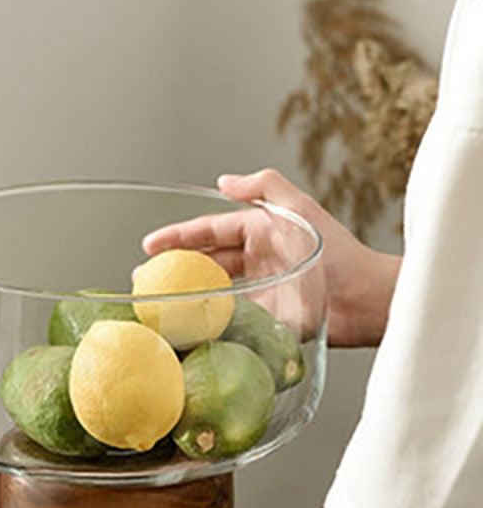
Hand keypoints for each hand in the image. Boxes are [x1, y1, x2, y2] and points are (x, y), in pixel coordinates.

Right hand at [142, 169, 400, 346]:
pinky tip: (184, 326)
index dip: (177, 236)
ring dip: (183, 296)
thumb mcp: (301, 210)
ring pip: (211, 291)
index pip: (209, 231)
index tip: (149, 245)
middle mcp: (255, 260)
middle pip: (204, 262)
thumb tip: (223, 181)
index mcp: (259, 232)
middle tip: (143, 278)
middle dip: (172, 267)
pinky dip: (205, 321)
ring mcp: (257, 291)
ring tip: (155, 303)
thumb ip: (265, 187)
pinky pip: (228, 319)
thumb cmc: (337, 253)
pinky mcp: (263, 320)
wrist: (365, 301)